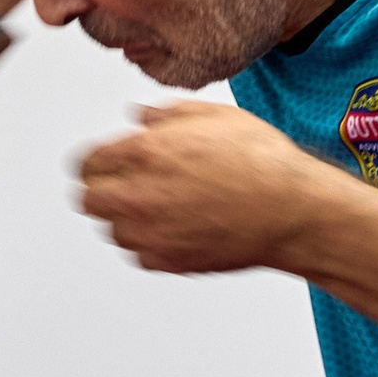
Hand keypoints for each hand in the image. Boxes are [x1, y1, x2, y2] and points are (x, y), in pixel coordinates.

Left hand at [77, 102, 333, 273]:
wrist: (292, 210)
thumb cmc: (263, 163)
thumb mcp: (214, 116)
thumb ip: (165, 114)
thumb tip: (140, 116)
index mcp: (144, 153)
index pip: (85, 162)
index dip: (98, 159)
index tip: (109, 161)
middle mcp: (139, 196)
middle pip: (87, 199)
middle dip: (103, 188)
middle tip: (126, 183)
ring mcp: (152, 233)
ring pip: (112, 230)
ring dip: (126, 218)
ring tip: (158, 205)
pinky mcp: (169, 262)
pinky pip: (139, 255)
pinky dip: (150, 243)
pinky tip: (176, 226)